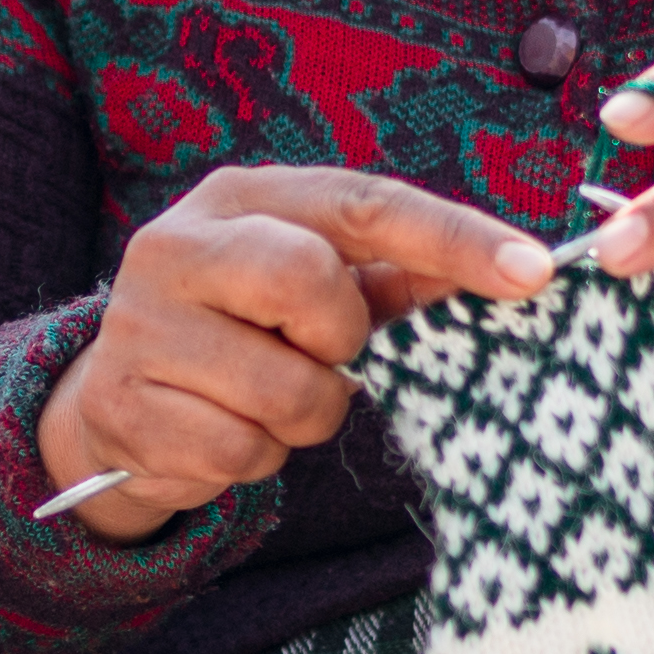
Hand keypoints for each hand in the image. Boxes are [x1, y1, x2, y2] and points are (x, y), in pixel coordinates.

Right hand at [36, 167, 553, 544]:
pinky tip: (227, 429)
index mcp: (239, 198)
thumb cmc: (246, 328)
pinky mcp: (123, 406)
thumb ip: (401, 270)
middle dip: (340, 337)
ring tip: (269, 395)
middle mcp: (178, 245)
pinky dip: (259, 455)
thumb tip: (516, 269)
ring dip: (305, 413)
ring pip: (287, 388)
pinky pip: (243, 450)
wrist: (117, 401)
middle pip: (309, 280)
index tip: (536, 272)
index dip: (455, 237)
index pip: (363, 201)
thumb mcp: (316, 282)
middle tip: (321, 352)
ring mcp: (140, 326)